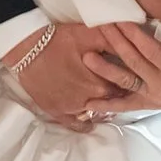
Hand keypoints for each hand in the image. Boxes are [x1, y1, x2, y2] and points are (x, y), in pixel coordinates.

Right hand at [2, 24, 135, 127]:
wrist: (27, 49)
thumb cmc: (59, 40)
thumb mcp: (90, 35)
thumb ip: (114, 42)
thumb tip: (132, 46)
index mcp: (101, 83)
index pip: (124, 87)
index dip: (127, 81)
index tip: (130, 77)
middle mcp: (90, 100)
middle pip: (111, 100)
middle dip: (116, 93)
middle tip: (118, 85)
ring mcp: (72, 108)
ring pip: (96, 112)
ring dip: (102, 106)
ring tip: (103, 98)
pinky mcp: (57, 112)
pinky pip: (76, 125)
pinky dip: (85, 124)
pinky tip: (91, 123)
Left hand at [77, 22, 160, 116]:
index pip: (150, 49)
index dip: (133, 34)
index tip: (118, 19)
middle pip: (133, 61)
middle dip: (115, 42)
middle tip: (100, 26)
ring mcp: (154, 96)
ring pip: (125, 82)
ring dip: (105, 70)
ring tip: (86, 57)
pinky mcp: (150, 104)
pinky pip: (126, 105)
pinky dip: (108, 106)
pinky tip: (88, 104)